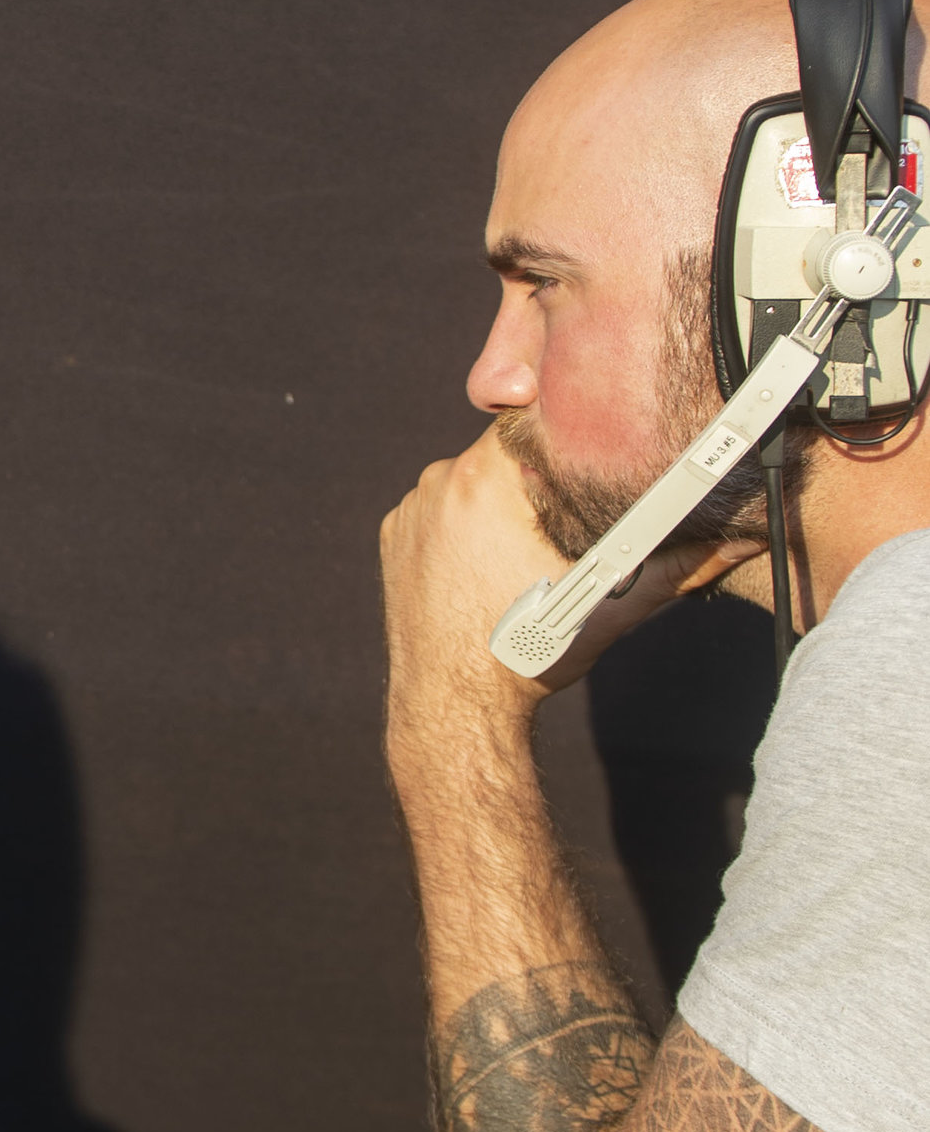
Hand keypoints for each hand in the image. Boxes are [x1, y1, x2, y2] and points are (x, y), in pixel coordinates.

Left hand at [380, 428, 694, 764]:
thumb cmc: (529, 652)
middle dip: (538, 480)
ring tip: (523, 553)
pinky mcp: (394, 535)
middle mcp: (439, 482)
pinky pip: (439, 511)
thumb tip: (737, 542)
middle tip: (565, 525)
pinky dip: (463, 527)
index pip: (537, 423)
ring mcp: (411, 509)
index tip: (593, 463)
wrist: (452, 708)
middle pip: (505, 454)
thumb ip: (677, 564)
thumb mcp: (610, 605)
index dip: (571, 439)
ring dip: (499, 504)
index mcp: (485, 479)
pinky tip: (484, 566)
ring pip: (471, 482)